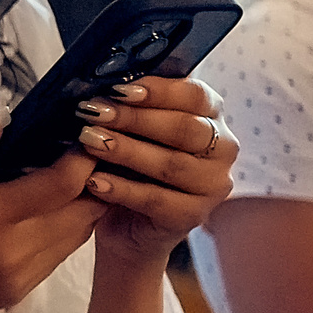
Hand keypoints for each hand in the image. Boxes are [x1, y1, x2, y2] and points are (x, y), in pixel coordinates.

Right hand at [0, 151, 105, 312]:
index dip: (81, 151)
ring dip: (81, 201)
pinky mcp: (14, 294)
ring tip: (67, 167)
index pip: (63, 184)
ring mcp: (15, 280)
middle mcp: (10, 256)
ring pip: (77, 234)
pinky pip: (58, 252)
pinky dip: (62, 224)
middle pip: (84, 210)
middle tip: (82, 139)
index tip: (79, 122)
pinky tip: (43, 202)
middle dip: (91, 174)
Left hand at [76, 75, 235, 272]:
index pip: (196, 95)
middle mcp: (222, 150)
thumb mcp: (133, 131)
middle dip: (135, 119)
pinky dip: (122, 188)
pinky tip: (94, 180)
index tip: (119, 90)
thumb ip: (132, 106)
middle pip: (185, 128)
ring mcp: (212, 186)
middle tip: (95, 114)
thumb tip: (106, 86)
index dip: (158, 90)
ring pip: (171, 164)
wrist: (128, 226)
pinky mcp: (193, 216)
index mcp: (211, 117)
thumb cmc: (130, 167)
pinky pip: (157, 200)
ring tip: (90, 142)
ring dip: (126, 150)